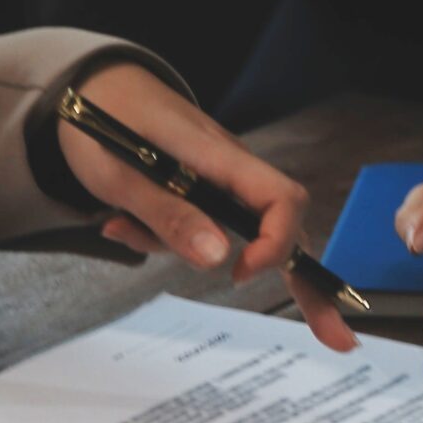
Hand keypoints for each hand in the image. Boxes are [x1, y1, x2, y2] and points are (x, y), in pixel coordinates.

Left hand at [64, 63, 356, 350]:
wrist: (87, 83)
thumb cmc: (100, 119)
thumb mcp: (119, 175)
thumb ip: (168, 215)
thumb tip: (219, 260)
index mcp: (218, 156)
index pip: (282, 199)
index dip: (276, 244)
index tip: (239, 275)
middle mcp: (230, 167)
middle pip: (284, 225)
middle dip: (306, 282)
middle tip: (335, 338)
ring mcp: (218, 177)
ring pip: (232, 232)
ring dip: (183, 247)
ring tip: (120, 226)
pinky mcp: (201, 185)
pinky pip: (204, 224)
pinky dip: (170, 237)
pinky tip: (122, 223)